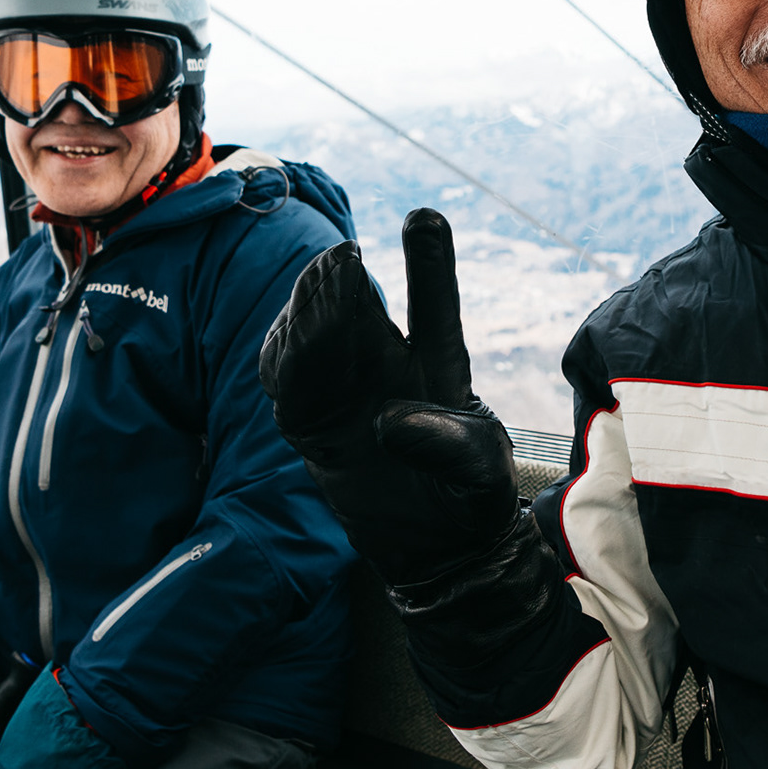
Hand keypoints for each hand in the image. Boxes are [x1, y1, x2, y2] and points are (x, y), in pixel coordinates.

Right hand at [261, 208, 518, 585]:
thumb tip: (388, 420)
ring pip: (315, 338)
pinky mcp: (313, 426)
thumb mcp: (484, 472)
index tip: (425, 217)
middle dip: (344, 281)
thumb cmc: (472, 498)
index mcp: (440, 365)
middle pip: (358, 309)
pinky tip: (287, 350)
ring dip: (309, 316)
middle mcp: (388, 366)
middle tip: (341, 260)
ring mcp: (347, 392)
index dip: (429, 263)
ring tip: (315, 302)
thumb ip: (451, 443)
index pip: (434, 305)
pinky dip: (283, 363)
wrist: (440, 551)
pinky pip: (286, 385)